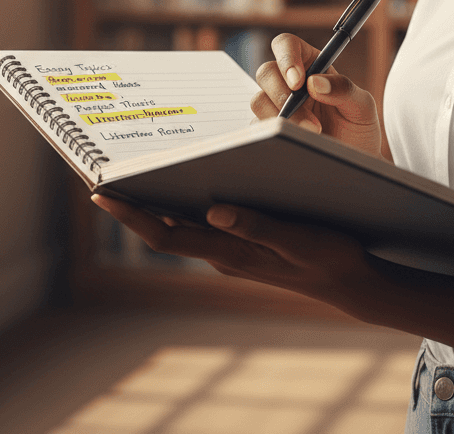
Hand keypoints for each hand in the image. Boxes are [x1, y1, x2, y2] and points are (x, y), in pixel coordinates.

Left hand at [92, 193, 373, 310]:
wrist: (352, 282)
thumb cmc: (329, 257)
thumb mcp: (298, 240)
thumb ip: (258, 227)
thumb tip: (214, 210)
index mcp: (229, 253)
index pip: (166, 234)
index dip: (132, 215)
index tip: (101, 193)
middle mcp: (222, 253)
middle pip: (164, 228)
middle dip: (132, 204)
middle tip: (101, 175)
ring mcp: (232, 250)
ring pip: (182, 225)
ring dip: (155, 201)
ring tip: (133, 170)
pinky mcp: (243, 243)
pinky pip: (202, 223)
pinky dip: (184, 203)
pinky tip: (184, 179)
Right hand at [251, 32, 381, 157]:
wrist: (355, 162)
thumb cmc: (359, 128)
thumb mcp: (362, 105)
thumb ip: (343, 88)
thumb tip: (314, 82)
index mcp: (310, 64)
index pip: (287, 45)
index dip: (286, 57)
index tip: (298, 81)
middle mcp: (289, 81)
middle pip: (266, 72)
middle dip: (283, 95)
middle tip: (309, 119)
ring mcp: (276, 105)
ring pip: (258, 100)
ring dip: (283, 118)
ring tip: (313, 134)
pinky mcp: (270, 128)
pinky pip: (258, 126)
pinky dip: (276, 134)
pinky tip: (298, 142)